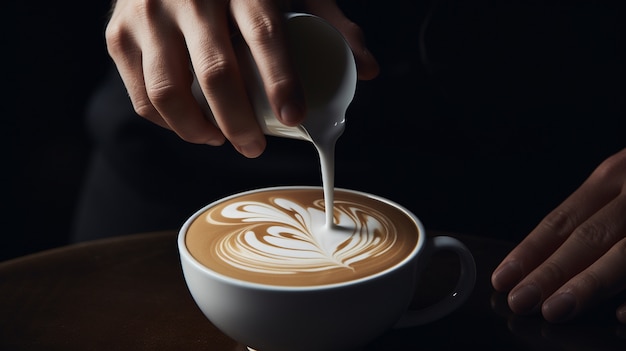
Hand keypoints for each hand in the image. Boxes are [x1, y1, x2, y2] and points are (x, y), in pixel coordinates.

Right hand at [105, 0, 378, 157]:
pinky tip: (190, 125)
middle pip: (216, 74)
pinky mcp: (119, 32)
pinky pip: (141, 94)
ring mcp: (147, 13)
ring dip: (198, 131)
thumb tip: (368, 70)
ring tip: (219, 139)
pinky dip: (167, 122)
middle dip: (239, 124)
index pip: (264, 35)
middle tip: (254, 148)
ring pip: (169, 92)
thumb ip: (331, 22)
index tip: (293, 119)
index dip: (280, 81)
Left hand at [492, 148, 625, 323]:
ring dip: (590, 284)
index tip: (503, 277)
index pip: (561, 219)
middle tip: (520, 301)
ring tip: (557, 309)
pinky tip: (621, 315)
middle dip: (551, 273)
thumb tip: (546, 258)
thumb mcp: (622, 181)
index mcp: (612, 177)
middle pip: (588, 237)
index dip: (530, 251)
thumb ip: (595, 213)